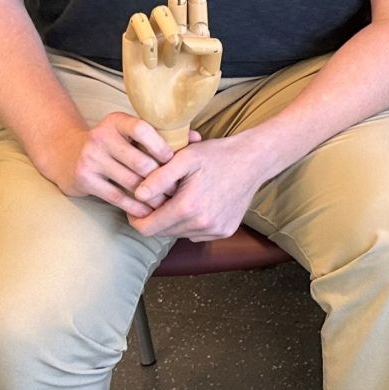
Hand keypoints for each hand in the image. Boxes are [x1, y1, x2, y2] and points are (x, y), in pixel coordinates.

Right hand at [38, 112, 176, 218]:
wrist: (67, 156)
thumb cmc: (114, 145)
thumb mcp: (130, 134)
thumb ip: (162, 135)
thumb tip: (198, 139)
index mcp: (116, 121)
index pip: (142, 129)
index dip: (161, 146)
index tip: (173, 160)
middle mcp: (100, 137)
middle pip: (140, 162)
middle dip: (161, 178)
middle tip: (177, 189)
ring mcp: (90, 158)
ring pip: (131, 182)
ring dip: (152, 196)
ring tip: (167, 203)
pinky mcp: (84, 178)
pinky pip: (117, 196)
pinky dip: (135, 206)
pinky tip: (148, 211)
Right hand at [121, 0, 222, 149]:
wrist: (167, 117)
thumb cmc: (192, 97)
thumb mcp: (211, 75)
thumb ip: (211, 50)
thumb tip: (195, 32)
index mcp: (195, 35)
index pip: (197, 1)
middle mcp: (173, 30)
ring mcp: (152, 36)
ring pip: (160, 10)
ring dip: (168, 32)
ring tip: (169, 58)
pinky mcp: (132, 43)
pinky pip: (138, 24)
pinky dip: (148, 42)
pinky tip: (150, 62)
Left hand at [130, 133, 269, 240]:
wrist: (252, 160)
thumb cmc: (216, 155)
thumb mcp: (185, 158)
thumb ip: (158, 177)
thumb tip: (138, 195)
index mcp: (188, 208)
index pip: (147, 229)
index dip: (136, 218)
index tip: (137, 205)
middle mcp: (202, 225)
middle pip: (162, 232)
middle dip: (156, 217)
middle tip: (159, 196)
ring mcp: (215, 230)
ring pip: (179, 234)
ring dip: (174, 220)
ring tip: (180, 197)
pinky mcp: (225, 231)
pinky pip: (197, 234)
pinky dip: (192, 222)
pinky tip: (199, 203)